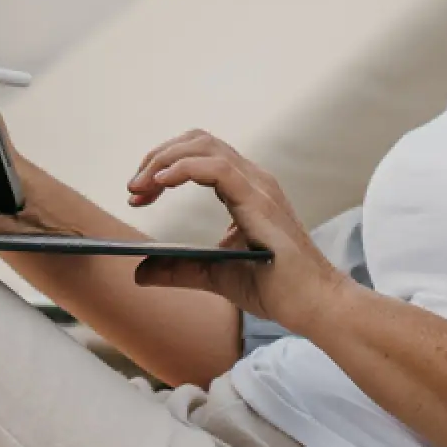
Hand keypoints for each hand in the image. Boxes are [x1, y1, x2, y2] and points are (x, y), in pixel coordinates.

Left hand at [122, 131, 340, 331]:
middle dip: (158, 157)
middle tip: (133, 188)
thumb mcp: (214, 275)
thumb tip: (140, 272)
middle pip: (197, 141)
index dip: (163, 165)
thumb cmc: (276, 287)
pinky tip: (162, 182)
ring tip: (141, 186)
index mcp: (244, 188)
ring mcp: (258, 187)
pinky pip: (218, 168)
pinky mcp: (260, 202)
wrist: (313, 305)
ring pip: (204, 146)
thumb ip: (179, 270)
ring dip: (164, 160)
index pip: (197, 155)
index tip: (138, 193)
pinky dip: (184, 168)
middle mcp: (252, 179)